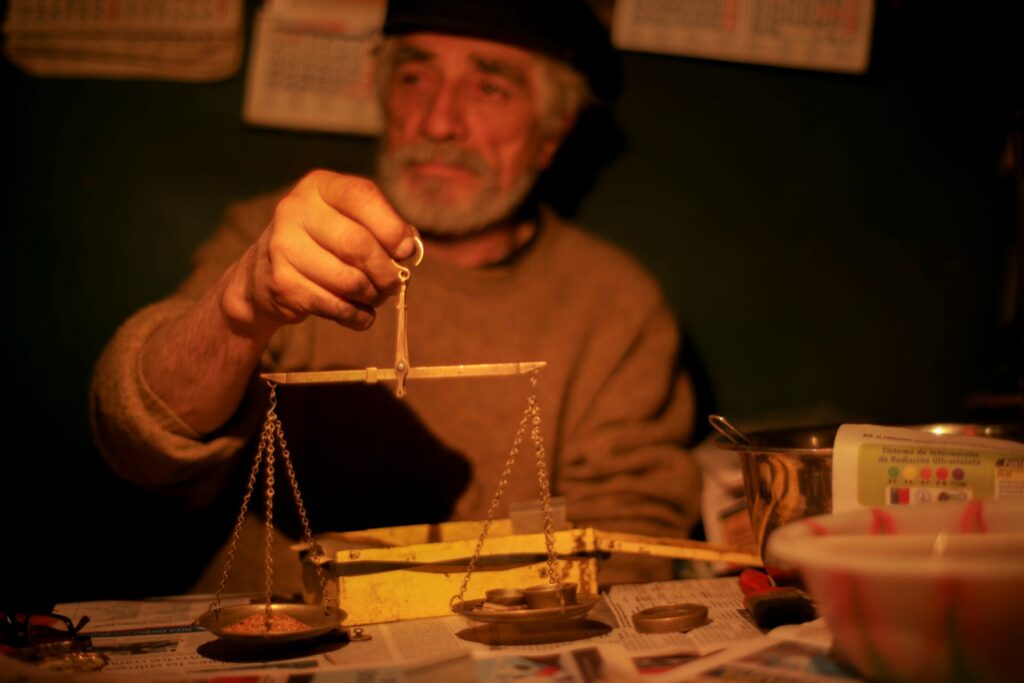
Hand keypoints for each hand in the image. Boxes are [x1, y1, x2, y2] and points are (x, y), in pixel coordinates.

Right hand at [221, 170, 418, 337]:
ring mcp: (284, 247)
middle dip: (386, 271)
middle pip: (357, 244)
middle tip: (395, 283)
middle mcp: (295, 210)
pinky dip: (357, 316)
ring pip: (349, 280)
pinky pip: (336, 306)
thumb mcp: (347, 221)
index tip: (406, 251)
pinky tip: (360, 314)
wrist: (263, 274)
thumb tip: (409, 248)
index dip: (391, 227)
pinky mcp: (282, 284)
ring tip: (375, 296)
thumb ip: (381, 227)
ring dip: (373, 296)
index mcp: (318, 186)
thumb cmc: (323, 244)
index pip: (362, 196)